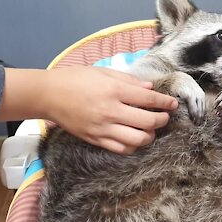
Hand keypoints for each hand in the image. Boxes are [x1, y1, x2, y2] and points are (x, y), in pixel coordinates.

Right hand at [44, 67, 177, 153]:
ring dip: (150, 135)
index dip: (165, 102)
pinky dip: (133, 146)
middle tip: (165, 117)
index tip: (173, 103)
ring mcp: (103, 128)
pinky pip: (121, 149)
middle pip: (148, 121)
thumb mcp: (103, 72)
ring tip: (151, 129)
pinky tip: (136, 138)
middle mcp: (111, 111)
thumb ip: (129, 80)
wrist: (48, 95)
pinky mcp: (95, 140)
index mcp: (114, 90)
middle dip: (162, 120)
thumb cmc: (76, 78)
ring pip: (137, 140)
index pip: (148, 98)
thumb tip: (150, 88)